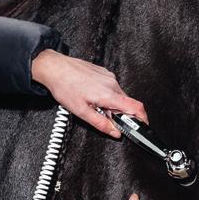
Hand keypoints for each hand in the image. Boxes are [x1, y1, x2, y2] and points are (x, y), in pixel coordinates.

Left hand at [31, 49, 147, 137]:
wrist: (55, 67)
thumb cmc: (65, 86)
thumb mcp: (81, 111)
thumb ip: (101, 123)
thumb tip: (115, 132)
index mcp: (109, 94)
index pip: (136, 107)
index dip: (143, 118)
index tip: (143, 126)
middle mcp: (112, 83)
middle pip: (126, 103)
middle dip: (120, 114)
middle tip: (106, 118)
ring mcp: (108, 76)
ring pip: (118, 95)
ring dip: (111, 105)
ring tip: (93, 105)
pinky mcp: (103, 72)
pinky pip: (111, 87)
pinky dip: (107, 95)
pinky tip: (91, 95)